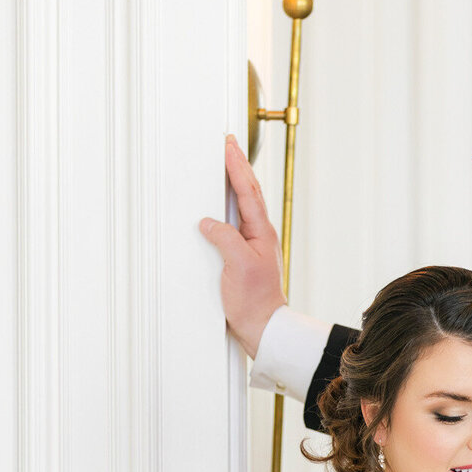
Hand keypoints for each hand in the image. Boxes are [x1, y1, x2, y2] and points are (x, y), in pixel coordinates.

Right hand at [198, 135, 284, 356]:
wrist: (262, 327)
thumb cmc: (255, 301)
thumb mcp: (238, 265)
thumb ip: (225, 238)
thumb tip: (209, 223)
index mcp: (260, 232)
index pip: (248, 191)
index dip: (237, 166)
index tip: (229, 145)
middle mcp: (258, 235)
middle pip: (248, 192)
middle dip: (238, 166)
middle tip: (229, 145)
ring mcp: (252, 245)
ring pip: (243, 206)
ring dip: (235, 183)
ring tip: (227, 164)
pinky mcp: (242, 256)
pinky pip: (234, 223)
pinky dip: (229, 206)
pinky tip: (221, 206)